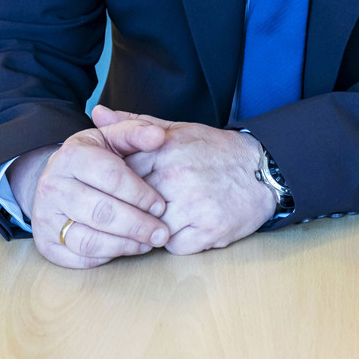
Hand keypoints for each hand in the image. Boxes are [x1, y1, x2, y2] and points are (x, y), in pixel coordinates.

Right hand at [8, 117, 171, 269]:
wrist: (57, 180)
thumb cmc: (93, 158)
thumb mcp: (112, 138)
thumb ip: (136, 133)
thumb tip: (158, 136)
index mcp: (71, 155)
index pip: (111, 177)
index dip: (140, 193)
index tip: (161, 205)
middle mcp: (53, 187)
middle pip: (101, 212)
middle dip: (137, 225)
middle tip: (161, 233)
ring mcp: (45, 218)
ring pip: (89, 240)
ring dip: (125, 245)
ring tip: (148, 243)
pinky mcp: (46, 245)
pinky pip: (80, 258)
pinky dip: (107, 256)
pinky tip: (126, 248)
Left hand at [91, 104, 275, 255]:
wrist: (261, 171)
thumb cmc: (214, 151)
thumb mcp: (177, 129)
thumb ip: (135, 124)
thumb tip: (97, 113)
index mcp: (165, 149)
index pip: (119, 172)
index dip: (117, 184)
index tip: (118, 188)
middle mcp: (177, 176)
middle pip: (133, 203)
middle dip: (133, 207)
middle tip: (143, 205)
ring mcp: (192, 205)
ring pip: (150, 228)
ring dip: (153, 226)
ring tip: (167, 215)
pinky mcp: (208, 231)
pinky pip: (174, 246)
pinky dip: (177, 241)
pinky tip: (187, 226)